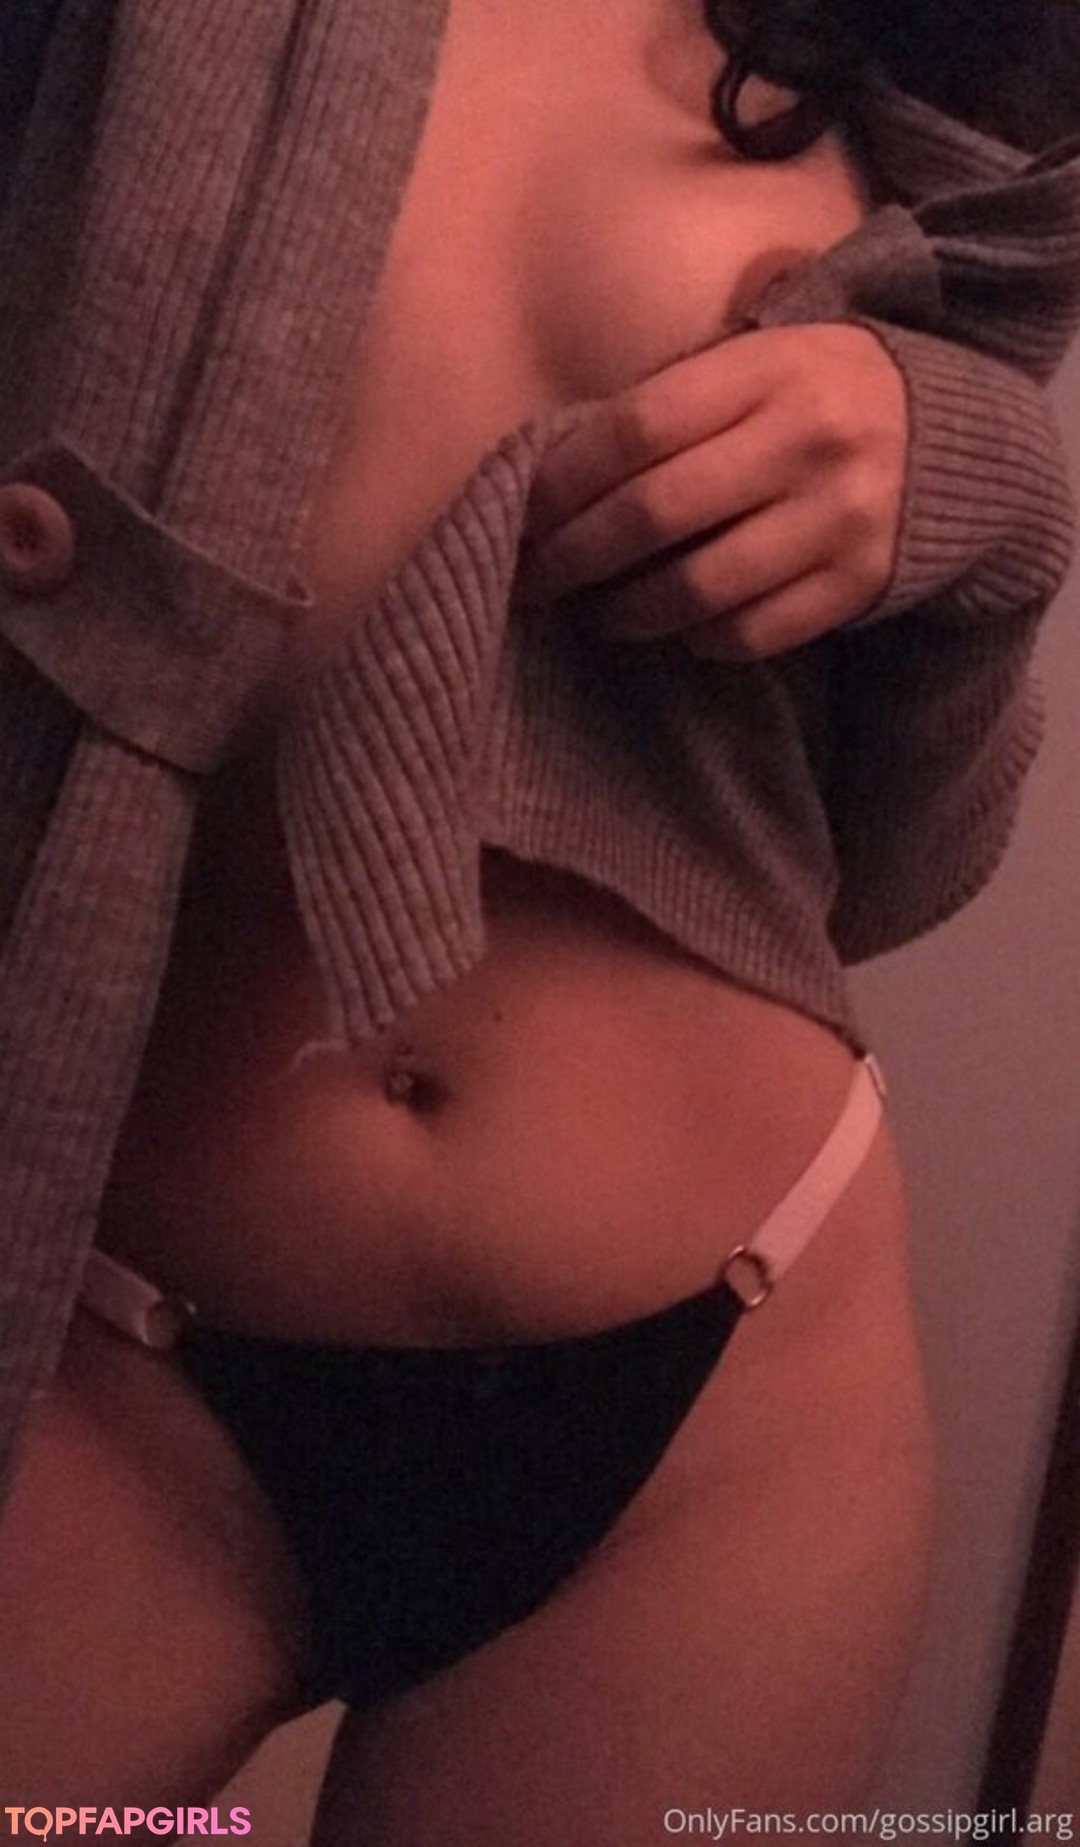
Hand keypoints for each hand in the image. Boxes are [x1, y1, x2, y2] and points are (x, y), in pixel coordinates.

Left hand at [525, 324, 907, 657]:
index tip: (522, 516)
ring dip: (629, 611)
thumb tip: (559, 468)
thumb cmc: (821, 395)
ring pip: (699, 588)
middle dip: (577, 557)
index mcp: (767, 372)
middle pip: (655, 514)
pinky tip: (679, 629)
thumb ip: (676, 397)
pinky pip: (754, 632)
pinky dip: (703, 639)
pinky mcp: (859, 584)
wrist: (961, 439)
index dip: (563, 481)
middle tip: (536, 580)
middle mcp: (806, 442)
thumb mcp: (761, 359)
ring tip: (597, 613)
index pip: (636, 429)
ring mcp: (838, 519)